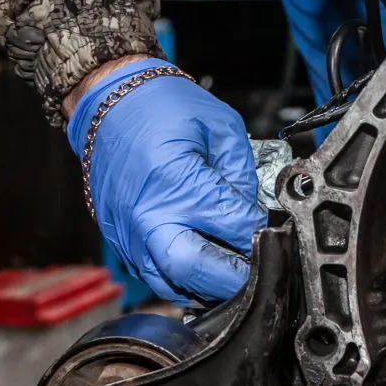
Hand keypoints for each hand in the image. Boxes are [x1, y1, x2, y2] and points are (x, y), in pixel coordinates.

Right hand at [66, 58, 264, 304]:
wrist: (107, 99)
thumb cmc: (162, 106)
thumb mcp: (221, 128)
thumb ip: (243, 175)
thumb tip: (258, 214)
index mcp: (176, 182)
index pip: (234, 228)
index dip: (262, 235)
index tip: (278, 236)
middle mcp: (146, 215)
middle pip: (194, 271)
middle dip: (233, 280)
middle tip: (261, 273)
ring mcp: (128, 231)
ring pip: (170, 284)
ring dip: (207, 287)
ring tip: (234, 275)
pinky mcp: (118, 238)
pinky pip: (151, 274)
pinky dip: (181, 280)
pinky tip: (204, 269)